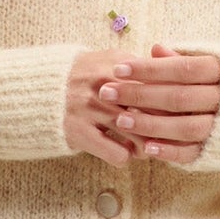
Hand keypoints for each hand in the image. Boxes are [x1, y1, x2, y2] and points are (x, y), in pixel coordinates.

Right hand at [63, 44, 219, 164]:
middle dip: (166, 126)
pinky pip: (118, 154)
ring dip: (148, 145)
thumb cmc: (82, 77)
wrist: (37, 90)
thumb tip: (175, 73)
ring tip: (147, 147)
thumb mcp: (110, 61)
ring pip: (139, 135)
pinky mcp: (79, 132)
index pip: (159, 85)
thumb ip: (140, 67)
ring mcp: (91, 109)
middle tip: (171, 136)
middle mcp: (105, 85)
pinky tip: (123, 154)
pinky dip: (125, 157)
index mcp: (118, 64)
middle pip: (153, 111)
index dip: (175, 103)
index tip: (182, 114)